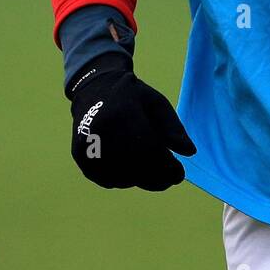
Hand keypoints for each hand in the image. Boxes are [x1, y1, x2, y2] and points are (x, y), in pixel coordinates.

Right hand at [69, 53, 194, 190]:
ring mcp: (87, 144)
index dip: (165, 167)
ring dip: (142, 180)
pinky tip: (134, 172)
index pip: (148, 150)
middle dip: (157, 179)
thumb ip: (173, 127)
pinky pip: (107, 179)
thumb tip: (189, 152)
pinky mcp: (80, 156)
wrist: (94, 89)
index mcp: (123, 114)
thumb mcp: (157, 103)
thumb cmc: (132, 97)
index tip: (179, 174)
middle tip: (170, 180)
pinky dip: (125, 180)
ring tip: (154, 173)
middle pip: (134, 167)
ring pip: (121, 177)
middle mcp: (101, 130)